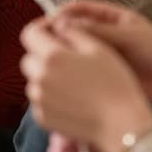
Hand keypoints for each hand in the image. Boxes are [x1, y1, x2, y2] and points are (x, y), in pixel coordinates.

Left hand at [20, 15, 151, 151]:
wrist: (121, 125)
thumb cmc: (115, 84)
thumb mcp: (99, 48)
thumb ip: (73, 32)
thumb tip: (59, 26)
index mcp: (52, 56)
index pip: (29, 33)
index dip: (40, 28)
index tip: (52, 31)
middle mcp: (39, 77)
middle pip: (29, 58)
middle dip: (43, 55)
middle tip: (67, 60)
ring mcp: (38, 100)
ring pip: (34, 80)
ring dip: (46, 77)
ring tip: (73, 83)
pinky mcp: (42, 117)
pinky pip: (39, 101)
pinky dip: (50, 97)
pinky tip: (73, 100)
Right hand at [51, 0, 151, 125]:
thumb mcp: (131, 37)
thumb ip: (98, 30)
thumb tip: (63, 24)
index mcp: (113, 16)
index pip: (79, 9)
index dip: (61, 13)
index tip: (48, 23)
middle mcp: (105, 32)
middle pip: (73, 28)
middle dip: (57, 34)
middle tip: (43, 43)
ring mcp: (103, 52)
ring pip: (75, 48)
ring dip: (63, 52)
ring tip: (52, 60)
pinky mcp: (103, 71)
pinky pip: (82, 66)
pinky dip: (72, 68)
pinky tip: (64, 75)